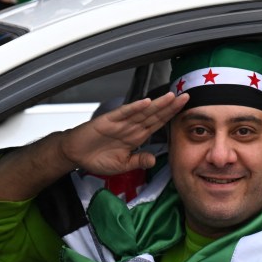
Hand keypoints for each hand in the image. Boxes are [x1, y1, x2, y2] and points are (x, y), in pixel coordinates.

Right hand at [59, 93, 188, 174]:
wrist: (74, 154)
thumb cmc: (96, 157)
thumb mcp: (122, 165)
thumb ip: (138, 161)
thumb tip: (154, 160)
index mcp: (136, 136)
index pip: (157, 123)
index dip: (171, 116)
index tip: (185, 108)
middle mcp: (131, 127)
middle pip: (154, 114)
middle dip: (170, 106)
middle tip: (186, 96)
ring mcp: (120, 123)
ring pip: (142, 111)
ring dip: (156, 104)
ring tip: (171, 97)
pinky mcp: (107, 121)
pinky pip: (123, 113)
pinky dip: (133, 108)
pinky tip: (145, 102)